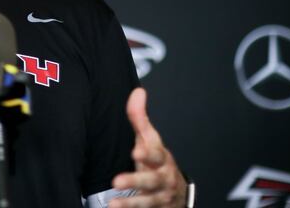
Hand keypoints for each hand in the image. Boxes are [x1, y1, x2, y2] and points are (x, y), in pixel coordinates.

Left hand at [109, 88, 186, 207]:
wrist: (176, 192)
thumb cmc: (157, 161)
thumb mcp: (150, 140)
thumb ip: (140, 119)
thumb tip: (138, 92)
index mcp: (160, 159)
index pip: (156, 154)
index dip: (147, 153)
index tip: (136, 152)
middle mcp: (162, 178)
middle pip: (150, 180)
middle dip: (135, 180)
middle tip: (117, 181)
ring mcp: (159, 197)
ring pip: (147, 201)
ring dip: (131, 203)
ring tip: (113, 204)